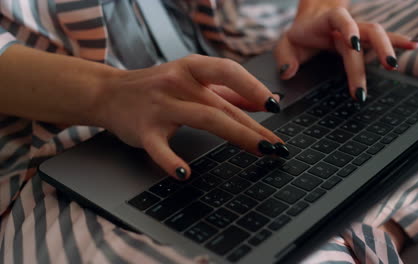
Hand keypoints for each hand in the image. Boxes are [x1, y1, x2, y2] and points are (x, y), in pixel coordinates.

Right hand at [96, 55, 285, 180]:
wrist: (110, 93)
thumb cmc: (159, 87)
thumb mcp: (193, 80)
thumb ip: (229, 91)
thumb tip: (267, 101)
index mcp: (192, 68)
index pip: (229, 71)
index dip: (254, 87)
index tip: (275, 106)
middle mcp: (178, 83)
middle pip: (223, 104)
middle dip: (255, 127)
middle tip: (278, 146)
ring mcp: (160, 106)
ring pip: (204, 118)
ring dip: (236, 136)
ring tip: (260, 152)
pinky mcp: (143, 129)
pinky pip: (159, 147)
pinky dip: (171, 161)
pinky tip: (185, 174)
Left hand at [274, 7, 417, 100]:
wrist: (310, 20)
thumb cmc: (299, 35)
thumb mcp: (285, 44)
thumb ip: (284, 57)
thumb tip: (288, 71)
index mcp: (326, 22)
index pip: (339, 20)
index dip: (348, 28)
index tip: (354, 45)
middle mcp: (346, 25)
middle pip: (366, 32)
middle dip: (374, 53)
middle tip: (375, 79)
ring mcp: (357, 32)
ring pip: (378, 34)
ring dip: (389, 47)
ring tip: (395, 64)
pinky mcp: (364, 40)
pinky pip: (383, 39)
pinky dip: (397, 41)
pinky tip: (413, 47)